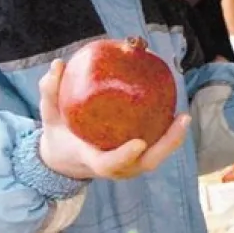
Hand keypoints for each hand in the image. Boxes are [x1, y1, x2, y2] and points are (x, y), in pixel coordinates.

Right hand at [37, 60, 190, 179]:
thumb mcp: (49, 114)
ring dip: (173, 139)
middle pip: (146, 163)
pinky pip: (155, 147)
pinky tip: (177, 112)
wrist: (64, 157)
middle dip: (167, 144)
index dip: (124, 156)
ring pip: (156, 157)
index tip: (138, 143)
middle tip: (182, 118)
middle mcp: (115, 167)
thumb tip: (58, 64)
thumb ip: (50, 92)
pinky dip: (167, 134)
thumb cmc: (59, 133)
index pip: (110, 164)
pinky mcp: (137, 158)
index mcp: (92, 160)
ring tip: (184, 116)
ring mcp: (128, 165)